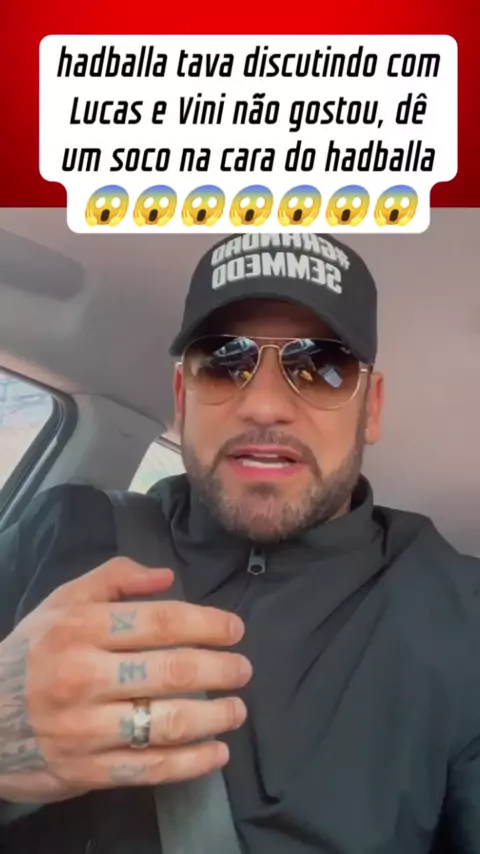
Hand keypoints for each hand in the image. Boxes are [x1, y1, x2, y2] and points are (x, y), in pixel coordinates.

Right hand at [0, 558, 251, 804]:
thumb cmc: (33, 653)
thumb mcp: (63, 602)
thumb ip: (114, 578)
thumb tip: (167, 576)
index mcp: (81, 628)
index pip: (159, 622)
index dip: (207, 624)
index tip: (235, 630)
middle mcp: (84, 676)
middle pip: (171, 670)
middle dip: (220, 669)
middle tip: (243, 669)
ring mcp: (85, 728)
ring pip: (166, 722)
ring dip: (214, 716)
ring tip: (237, 710)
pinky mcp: (87, 770)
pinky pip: (150, 768)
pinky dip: (192, 763)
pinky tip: (217, 752)